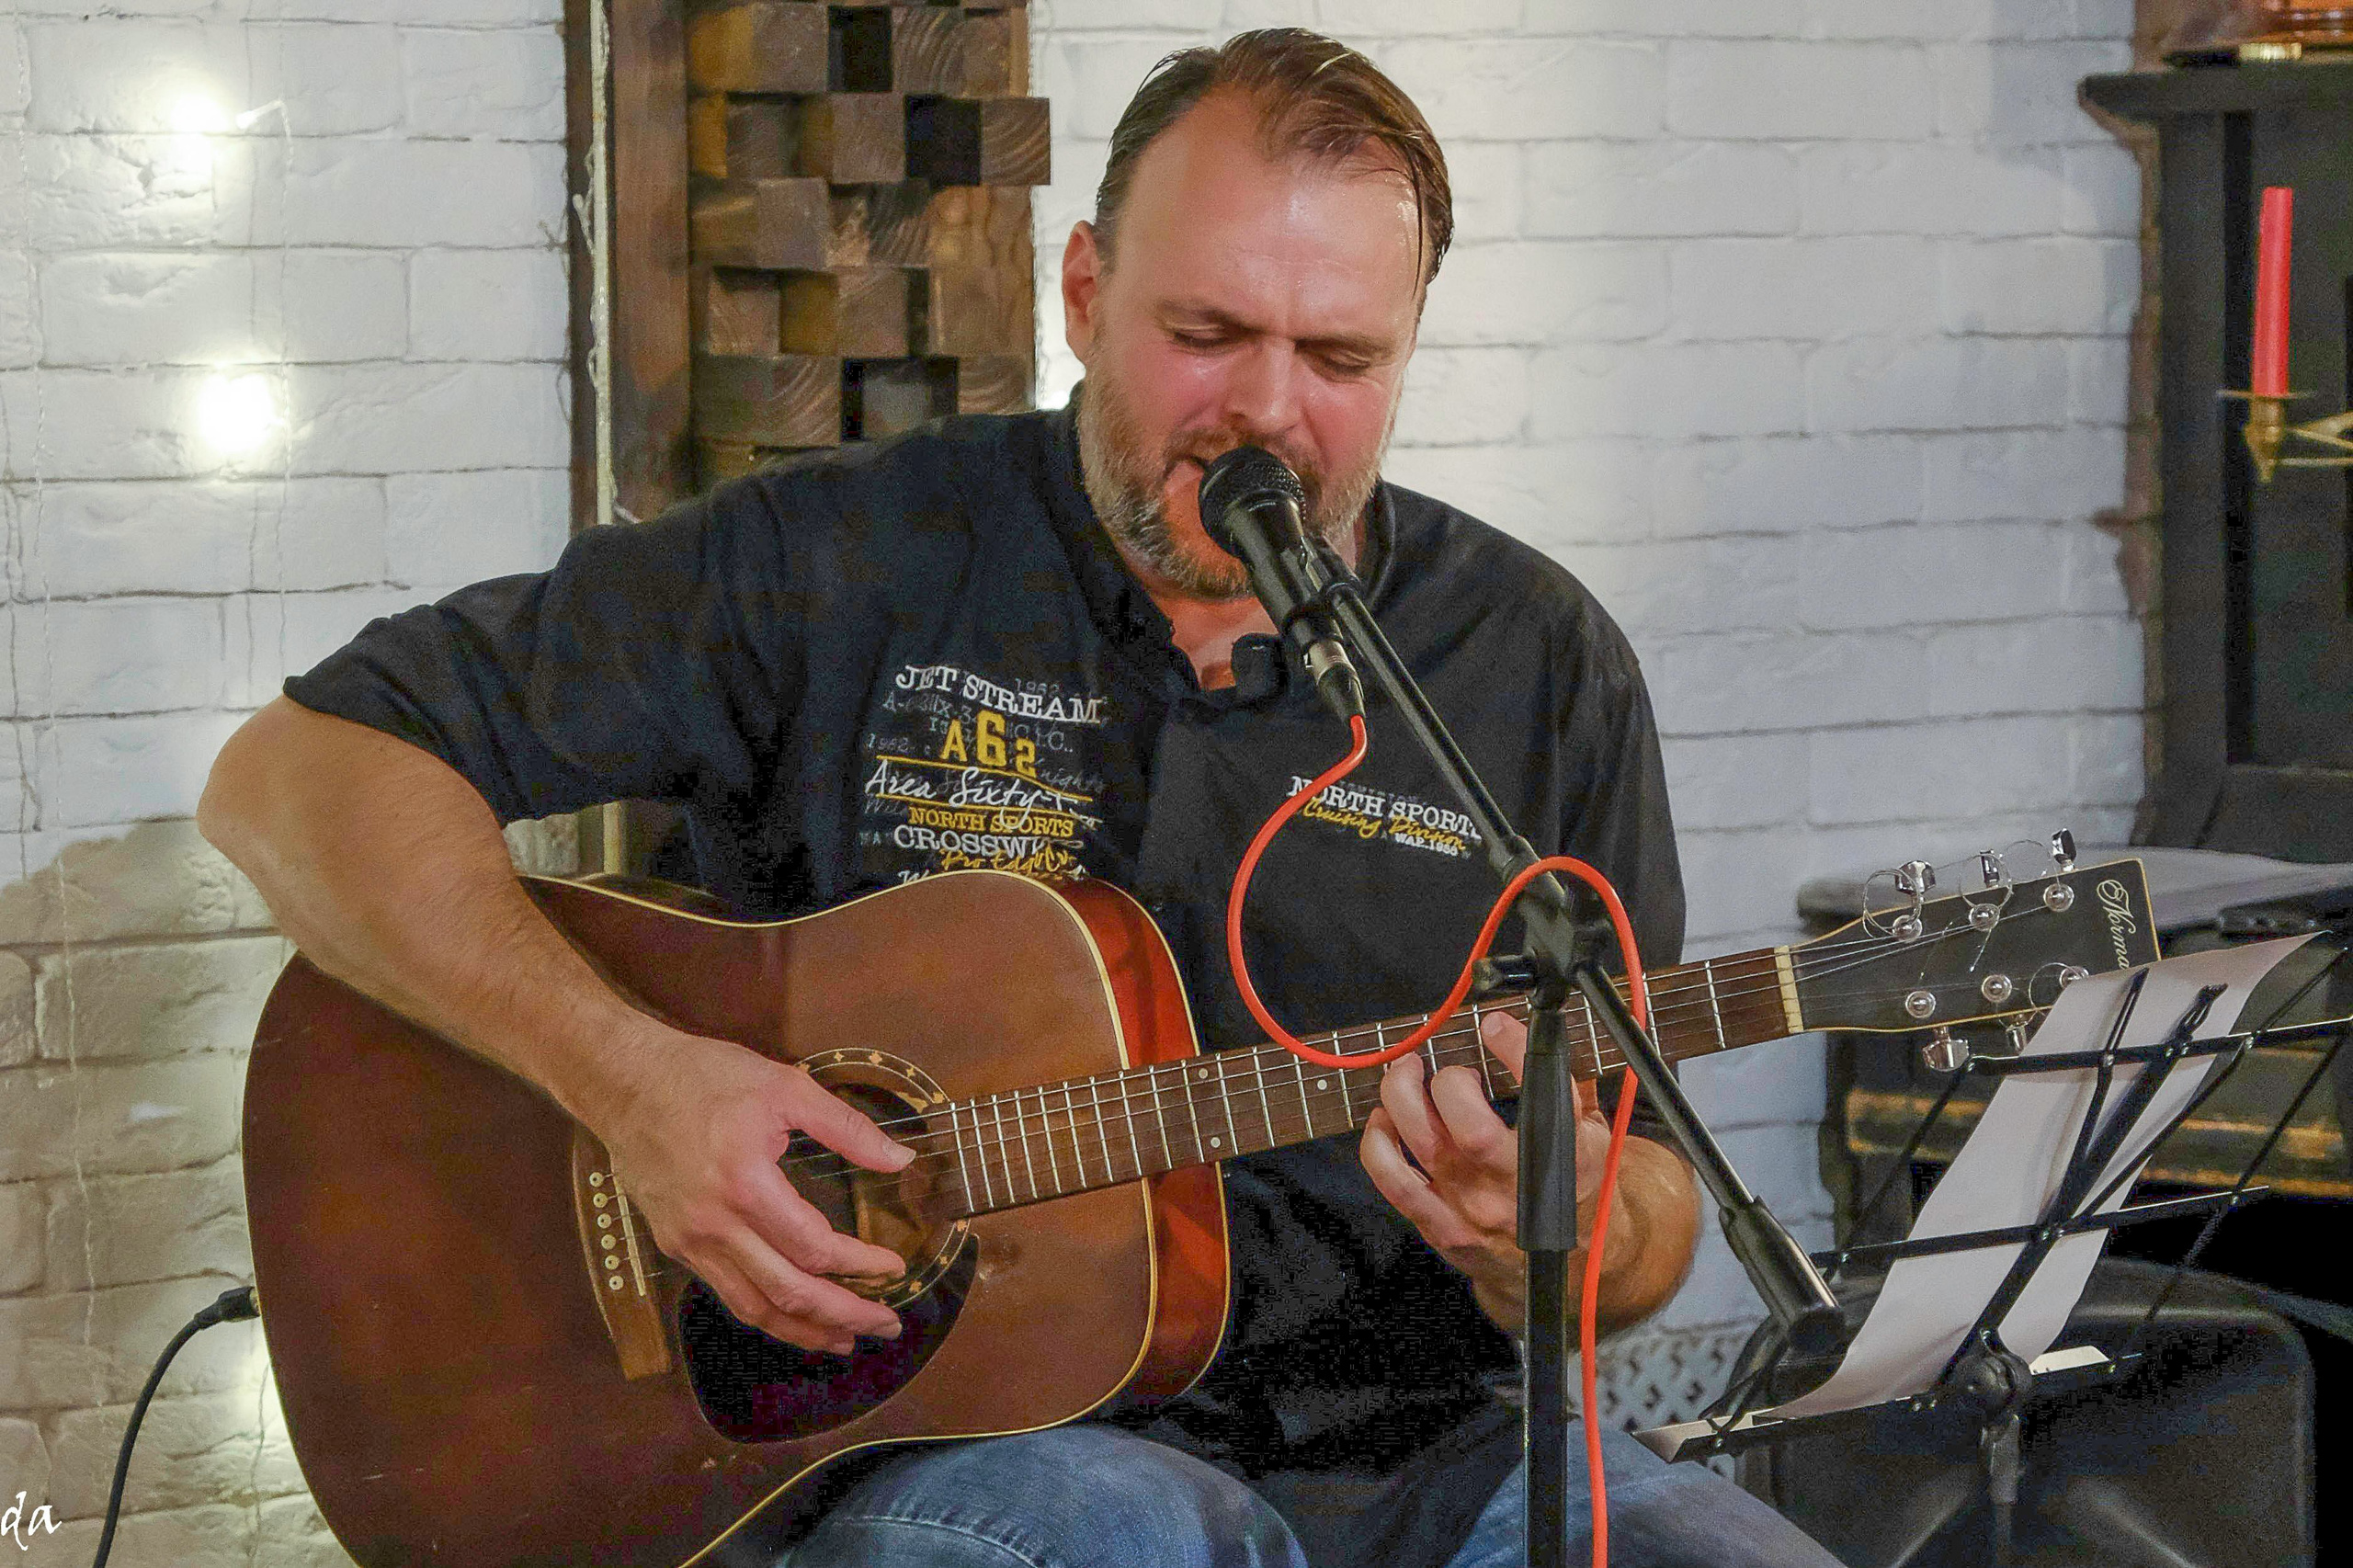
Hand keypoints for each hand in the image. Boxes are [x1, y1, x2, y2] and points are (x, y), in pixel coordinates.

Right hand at [596, 1029, 914, 1354]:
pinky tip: (791, 1315)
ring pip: (754, 1307)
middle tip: (886, 1324)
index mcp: (746, 1183)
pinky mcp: (675, 1246)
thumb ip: (848, 1127)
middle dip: (844, 1316)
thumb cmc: (703, 1076)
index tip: (894, 1269)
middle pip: (788, 1292)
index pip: (814, 1247)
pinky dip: (765, 1313)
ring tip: (845, 1339)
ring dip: (804, 1331)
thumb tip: (902, 1158)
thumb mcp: (786, 1087)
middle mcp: (715, 1224)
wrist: (622, 1081)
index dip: (860, 1266)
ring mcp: (691, 1241)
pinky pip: (726, 1293)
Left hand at [1359, 1011, 1616, 1327]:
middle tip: (1443, 1068)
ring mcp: (1475, 1208)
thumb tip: (1533, 1025)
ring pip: (1423, 1144)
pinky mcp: (1443, 1227)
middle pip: (1470, 1125)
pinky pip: (1394, 1181)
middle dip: (1448, 1081)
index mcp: (1564, 1153)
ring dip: (1402, 1097)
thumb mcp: (1594, 1134)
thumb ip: (1568, 1081)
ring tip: (1405, 1074)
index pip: (1541, 1091)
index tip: (1494, 1025)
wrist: (1566, 1268)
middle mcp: (1517, 1183)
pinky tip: (1384, 1120)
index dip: (1512, 1047)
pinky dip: (1378, 1143)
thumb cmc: (1573, 1186)